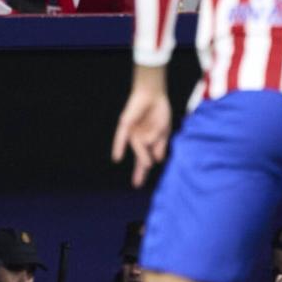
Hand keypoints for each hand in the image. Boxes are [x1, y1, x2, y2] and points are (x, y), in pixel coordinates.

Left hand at [111, 65, 170, 187]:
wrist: (154, 95)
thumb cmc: (159, 112)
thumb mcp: (164, 132)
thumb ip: (160, 146)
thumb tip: (156, 161)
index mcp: (148, 143)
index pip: (144, 160)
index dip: (141, 173)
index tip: (137, 185)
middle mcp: (138, 140)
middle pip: (140, 158)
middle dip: (139, 172)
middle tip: (136, 184)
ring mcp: (131, 133)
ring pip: (139, 146)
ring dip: (146, 147)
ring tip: (151, 147)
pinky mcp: (125, 125)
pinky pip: (120, 138)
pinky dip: (118, 147)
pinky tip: (117, 159)